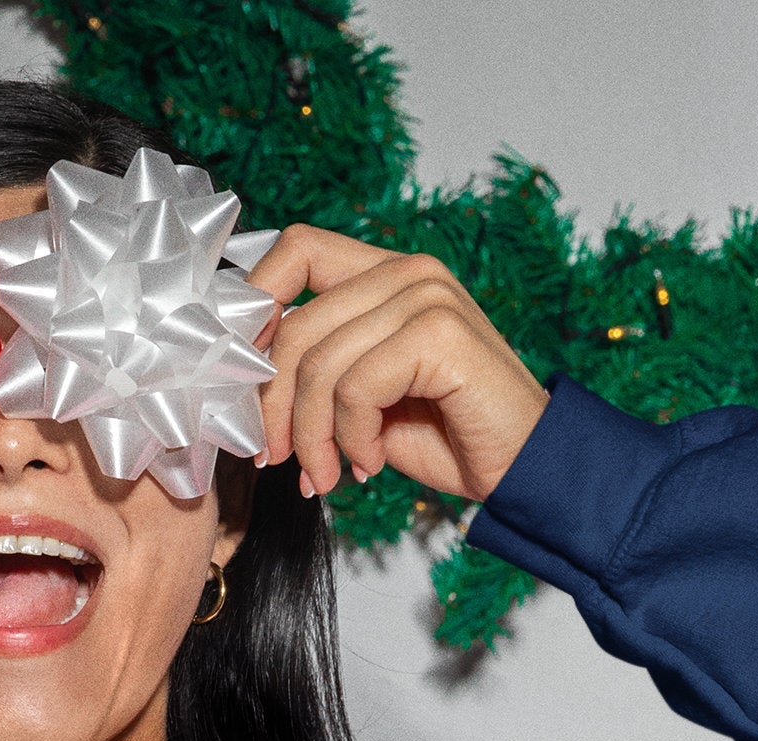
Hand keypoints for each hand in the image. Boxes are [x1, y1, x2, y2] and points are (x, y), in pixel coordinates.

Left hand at [245, 226, 548, 501]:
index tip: (242, 380)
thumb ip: (314, 369)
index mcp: (384, 275)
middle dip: (273, 407)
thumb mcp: (360, 400)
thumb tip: (237, 380)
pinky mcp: (441, 332)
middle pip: (293, 326)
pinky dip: (351, 438)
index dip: (253, 308)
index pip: (296, 250)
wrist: (520, 470)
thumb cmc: (442, 436)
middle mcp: (408, 271)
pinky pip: (355, 387)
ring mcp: (428, 295)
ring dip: (312, 438)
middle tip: (277, 461)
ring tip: (327, 474)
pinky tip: (369, 464)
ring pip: (318, 364)